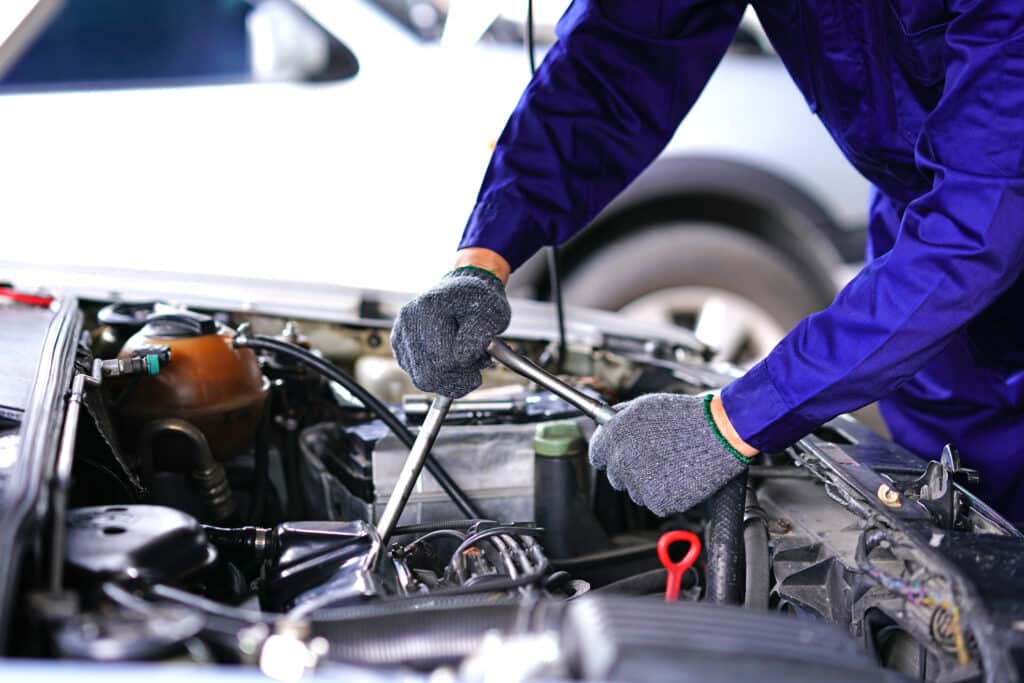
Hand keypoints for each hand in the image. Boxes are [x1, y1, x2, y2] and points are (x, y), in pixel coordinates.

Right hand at [391, 265, 509, 397]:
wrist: (464, 288)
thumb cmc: (479, 299)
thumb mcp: (492, 311)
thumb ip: (481, 334)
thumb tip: (463, 357)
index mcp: (430, 308)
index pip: (442, 361)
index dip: (464, 372)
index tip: (478, 371)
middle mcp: (409, 320)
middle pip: (426, 375)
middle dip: (455, 381)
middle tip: (472, 375)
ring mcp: (401, 333)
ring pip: (421, 378)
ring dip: (446, 378)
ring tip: (463, 361)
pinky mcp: (400, 344)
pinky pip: (416, 374)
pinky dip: (436, 374)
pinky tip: (449, 360)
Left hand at [588, 393, 753, 515]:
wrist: (720, 434)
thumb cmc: (687, 417)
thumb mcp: (646, 405)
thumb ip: (619, 417)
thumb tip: (605, 424)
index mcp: (615, 435)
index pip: (597, 453)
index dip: (609, 453)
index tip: (619, 453)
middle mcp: (623, 460)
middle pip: (615, 475)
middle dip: (630, 469)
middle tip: (654, 458)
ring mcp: (639, 483)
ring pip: (635, 491)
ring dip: (648, 483)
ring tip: (672, 464)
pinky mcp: (658, 501)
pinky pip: (654, 502)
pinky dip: (666, 495)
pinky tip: (680, 476)